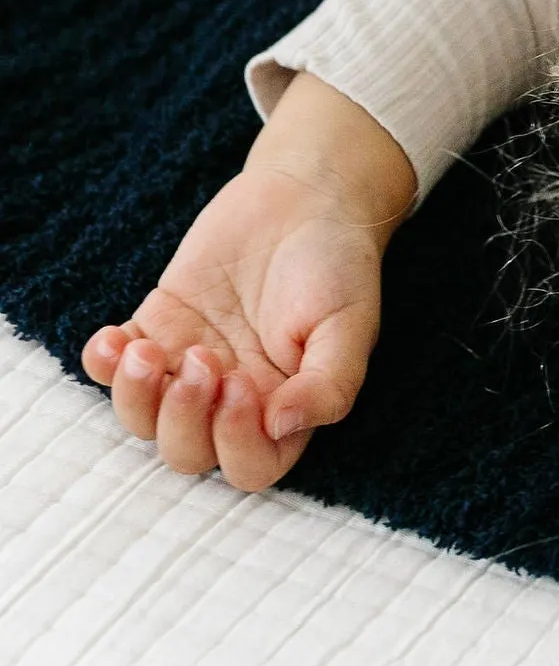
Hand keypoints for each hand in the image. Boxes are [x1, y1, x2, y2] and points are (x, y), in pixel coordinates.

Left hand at [82, 75, 414, 491]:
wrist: (304, 198)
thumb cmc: (337, 265)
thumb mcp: (350, 326)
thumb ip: (328, 386)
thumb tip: (281, 427)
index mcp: (284, 409)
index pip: (250, 467)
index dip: (235, 442)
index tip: (243, 384)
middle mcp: (234, 399)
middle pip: (188, 453)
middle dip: (182, 417)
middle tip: (202, 359)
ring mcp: (189, 364)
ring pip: (142, 419)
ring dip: (134, 397)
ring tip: (147, 350)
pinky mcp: (158, 325)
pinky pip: (110, 367)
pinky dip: (101, 363)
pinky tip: (115, 338)